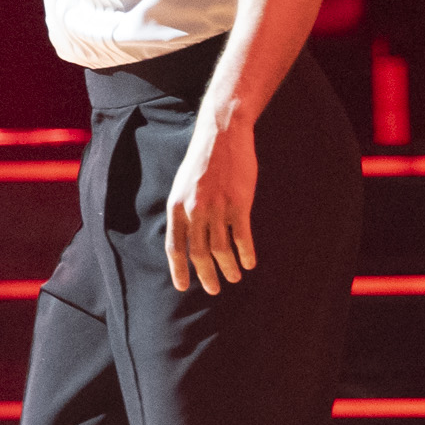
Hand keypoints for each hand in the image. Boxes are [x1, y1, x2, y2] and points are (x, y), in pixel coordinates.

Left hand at [165, 115, 258, 294]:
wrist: (222, 135)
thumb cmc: (203, 161)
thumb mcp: (183, 186)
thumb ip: (184, 212)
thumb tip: (186, 238)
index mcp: (177, 207)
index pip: (175, 247)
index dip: (179, 270)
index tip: (182, 286)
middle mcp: (195, 211)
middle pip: (199, 254)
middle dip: (207, 276)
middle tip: (214, 289)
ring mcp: (217, 208)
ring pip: (222, 251)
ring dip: (228, 268)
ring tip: (234, 277)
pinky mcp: (239, 204)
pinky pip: (242, 238)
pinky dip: (246, 254)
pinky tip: (250, 263)